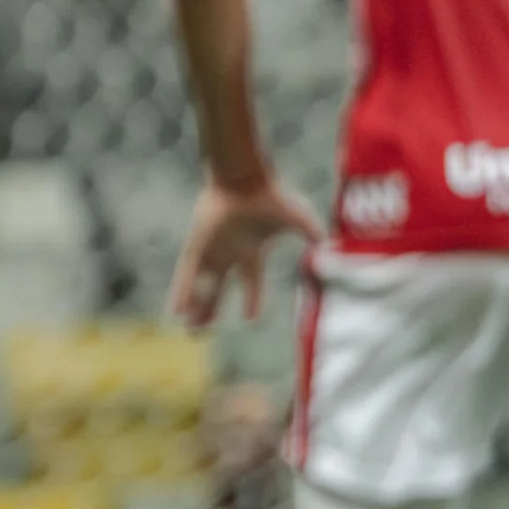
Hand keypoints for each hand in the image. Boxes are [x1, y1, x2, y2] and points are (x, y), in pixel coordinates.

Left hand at [168, 176, 320, 327]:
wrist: (244, 178)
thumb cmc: (270, 197)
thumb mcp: (299, 218)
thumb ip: (312, 233)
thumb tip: (332, 247)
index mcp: (252, 250)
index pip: (251, 281)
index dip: (252, 299)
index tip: (250, 318)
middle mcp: (229, 252)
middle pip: (217, 288)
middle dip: (211, 308)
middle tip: (202, 330)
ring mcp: (211, 250)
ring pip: (201, 285)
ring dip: (196, 306)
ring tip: (191, 330)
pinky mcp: (198, 245)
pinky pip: (187, 273)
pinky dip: (182, 291)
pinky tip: (176, 310)